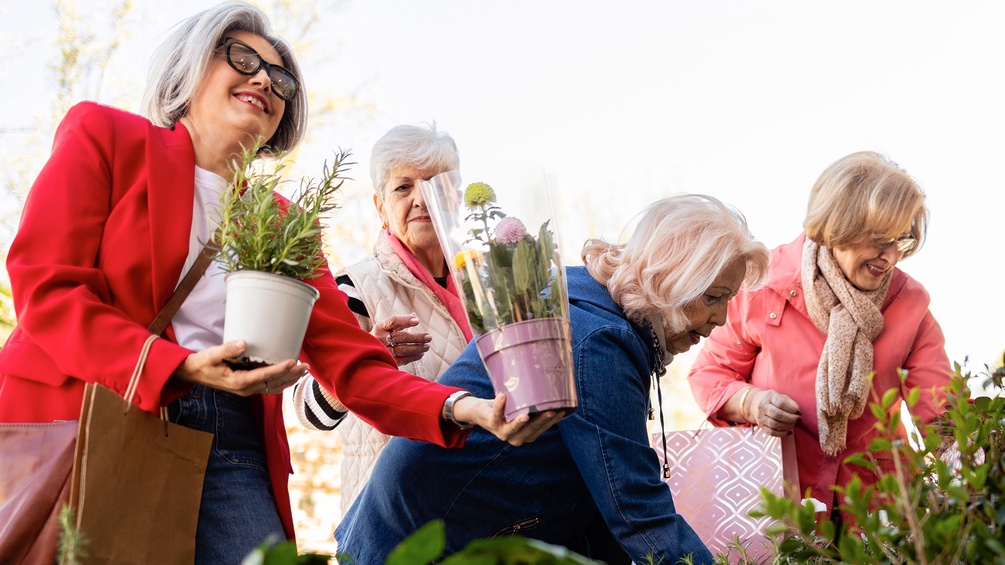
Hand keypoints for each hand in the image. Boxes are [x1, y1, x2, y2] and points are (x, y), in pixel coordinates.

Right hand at [172, 340, 309, 395]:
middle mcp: (246, 389)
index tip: (292, 361)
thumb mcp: (211, 355)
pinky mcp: (248, 387)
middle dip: (291, 375)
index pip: (264, 376)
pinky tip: (290, 377)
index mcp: (238, 382)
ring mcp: (247, 390)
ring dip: (290, 380)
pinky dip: (281, 382)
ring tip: (304, 371)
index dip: (279, 369)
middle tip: (306, 366)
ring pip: (273, 387)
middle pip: (273, 383)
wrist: (193, 374)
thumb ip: (227, 350)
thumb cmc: (202, 363)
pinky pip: (269, 387)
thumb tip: (243, 343)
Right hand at [372, 313, 430, 365]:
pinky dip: (412, 357)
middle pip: (400, 337)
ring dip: (416, 348)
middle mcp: (380, 339)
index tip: (417, 321)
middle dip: (416, 337)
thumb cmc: (380, 337)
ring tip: (427, 346)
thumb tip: (414, 316)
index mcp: (380, 327)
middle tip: (429, 337)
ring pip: (402, 350)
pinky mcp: (386, 361)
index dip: (405, 321)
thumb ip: (400, 322)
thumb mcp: (385, 327)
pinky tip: (420, 354)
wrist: (366, 352)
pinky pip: (401, 360)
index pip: (393, 322)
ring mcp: (382, 351)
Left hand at [451, 393, 563, 445]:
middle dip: (541, 421)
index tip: (562, 410)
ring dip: (520, 422)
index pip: (542, 429)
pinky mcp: (491, 423)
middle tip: (551, 411)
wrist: (482, 413)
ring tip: (526, 415)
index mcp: (526, 435)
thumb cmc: (507, 410)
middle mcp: (516, 438)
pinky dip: (499, 406)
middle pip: (531, 430)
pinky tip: (502, 396)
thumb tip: (553, 388)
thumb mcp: (522, 408)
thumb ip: (534, 405)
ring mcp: (503, 433)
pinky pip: (496, 414)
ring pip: (514, 428)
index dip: (552, 421)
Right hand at [746, 388, 799, 436]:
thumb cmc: (773, 400)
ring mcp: (761, 417)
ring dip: (788, 426)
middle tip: (799, 420)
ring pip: (774, 424)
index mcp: (769, 396)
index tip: (799, 413)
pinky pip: (771, 432)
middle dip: (791, 419)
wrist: (755, 403)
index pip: (781, 403)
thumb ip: (791, 403)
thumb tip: (798, 412)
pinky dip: (782, 434)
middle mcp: (763, 406)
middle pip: (777, 414)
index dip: (792, 409)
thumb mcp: (782, 397)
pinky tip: (789, 432)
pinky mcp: (761, 425)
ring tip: (795, 425)